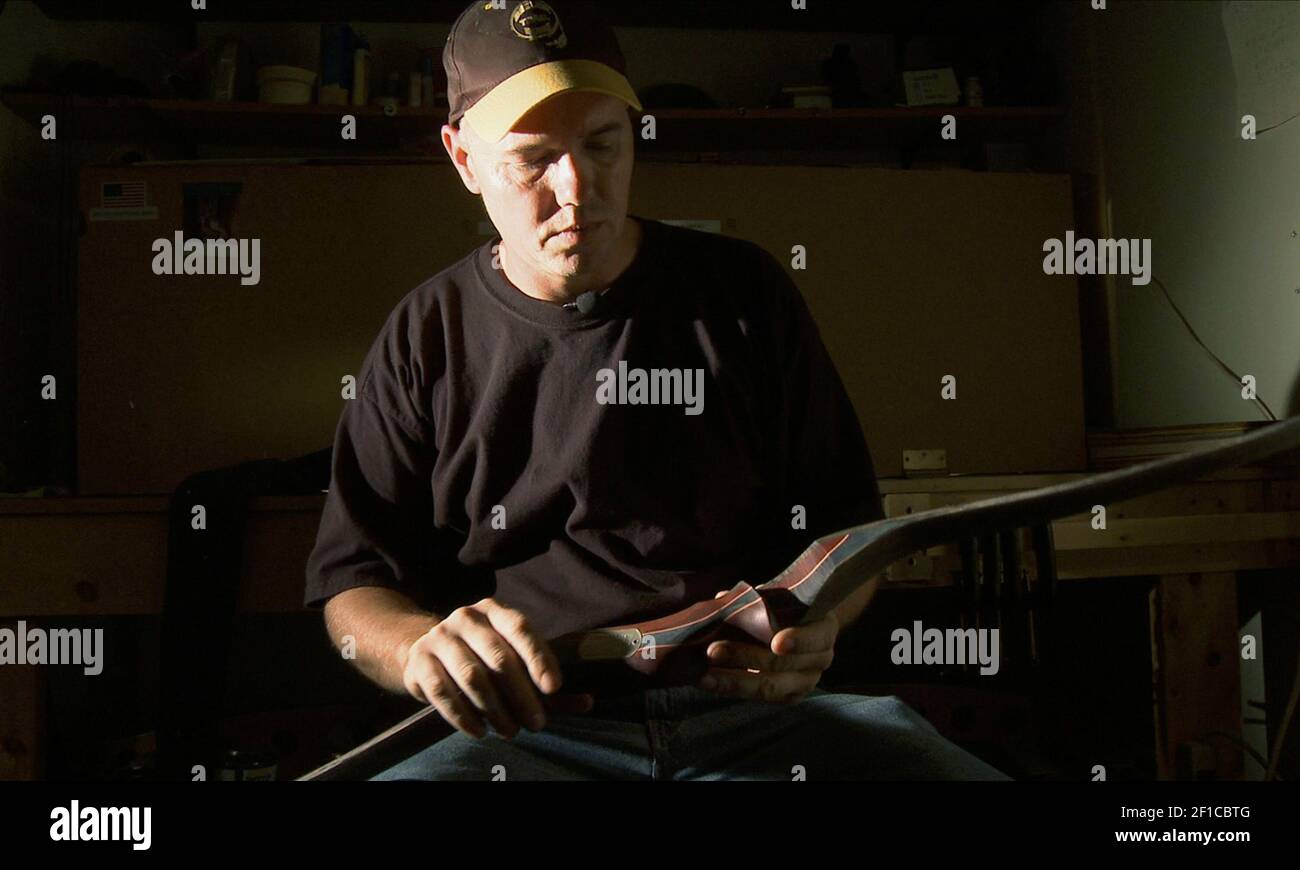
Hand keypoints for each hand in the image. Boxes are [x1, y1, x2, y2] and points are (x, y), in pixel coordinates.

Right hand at [400, 597, 593, 739]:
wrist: (423, 652)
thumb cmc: (482, 659)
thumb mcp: (515, 662)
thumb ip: (547, 683)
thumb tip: (588, 702)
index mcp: (495, 611)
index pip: (521, 628)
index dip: (539, 658)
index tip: (554, 688)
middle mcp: (466, 617)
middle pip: (499, 658)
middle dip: (521, 695)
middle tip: (536, 724)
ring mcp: (440, 637)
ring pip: (472, 677)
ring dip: (495, 709)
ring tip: (510, 731)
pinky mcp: (419, 662)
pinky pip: (443, 692)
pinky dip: (463, 716)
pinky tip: (480, 731)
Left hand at [695, 590, 837, 702]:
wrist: (801, 630)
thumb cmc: (787, 607)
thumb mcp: (779, 598)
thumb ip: (757, 599)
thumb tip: (723, 599)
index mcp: (824, 630)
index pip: (815, 637)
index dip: (798, 640)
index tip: (776, 642)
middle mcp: (820, 660)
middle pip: (783, 665)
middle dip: (745, 658)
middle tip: (712, 651)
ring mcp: (805, 683)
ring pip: (768, 687)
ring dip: (732, 681)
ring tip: (702, 675)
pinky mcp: (788, 698)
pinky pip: (759, 697)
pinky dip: (732, 689)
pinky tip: (709, 683)